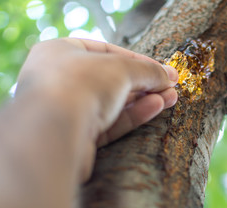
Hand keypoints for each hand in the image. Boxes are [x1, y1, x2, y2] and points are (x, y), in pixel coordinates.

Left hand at [17, 38, 178, 180]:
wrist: (54, 131)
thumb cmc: (81, 84)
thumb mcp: (121, 68)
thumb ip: (146, 70)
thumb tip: (169, 76)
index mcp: (61, 53)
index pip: (107, 52)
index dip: (138, 60)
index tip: (162, 68)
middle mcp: (61, 81)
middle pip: (112, 79)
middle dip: (145, 82)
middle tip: (170, 85)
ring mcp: (68, 110)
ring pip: (113, 103)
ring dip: (144, 99)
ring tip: (171, 98)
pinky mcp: (77, 137)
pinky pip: (110, 122)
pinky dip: (133, 115)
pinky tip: (156, 108)